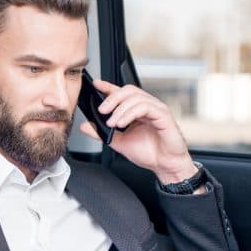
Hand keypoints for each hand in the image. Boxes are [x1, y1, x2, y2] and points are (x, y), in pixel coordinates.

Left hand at [79, 79, 196, 183]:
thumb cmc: (149, 153)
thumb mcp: (118, 142)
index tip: (96, 85)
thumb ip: (102, 133)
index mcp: (138, 110)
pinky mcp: (164, 115)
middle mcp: (148, 106)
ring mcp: (156, 109)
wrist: (165, 166)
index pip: (122, 93)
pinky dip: (130, 113)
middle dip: (112, 98)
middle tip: (101, 110)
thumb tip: (85, 126)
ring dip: (120, 109)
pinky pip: (145, 107)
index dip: (109, 87)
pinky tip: (122, 123)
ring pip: (135, 97)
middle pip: (128, 90)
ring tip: (111, 123)